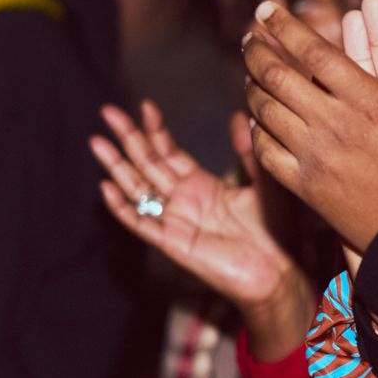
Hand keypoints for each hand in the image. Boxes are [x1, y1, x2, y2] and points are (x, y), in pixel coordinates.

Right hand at [91, 101, 314, 358]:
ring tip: (97, 141)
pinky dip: (123, 207)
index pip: (170, 152)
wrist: (280, 271)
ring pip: (137, 188)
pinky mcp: (173, 243)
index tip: (145, 105)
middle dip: (128, 138)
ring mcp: (175, 221)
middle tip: (107, 110)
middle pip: (147, 164)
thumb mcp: (265, 182)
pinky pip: (141, 224)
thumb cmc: (276, 231)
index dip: (156, 130)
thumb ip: (249, 152)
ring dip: (117, 166)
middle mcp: (183, 201)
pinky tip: (107, 187)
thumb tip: (241, 113)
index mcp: (202, 185)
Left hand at [243, 0, 377, 258]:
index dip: (285, 26)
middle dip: (258, 50)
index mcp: (373, 103)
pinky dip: (256, 130)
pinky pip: (266, 152)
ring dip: (252, 86)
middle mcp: (336, 126)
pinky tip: (258, 119)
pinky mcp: (307, 189)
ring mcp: (317, 159)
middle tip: (251, 37)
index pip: (314, 52)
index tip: (267, 8)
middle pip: (278, 76)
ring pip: (265, 111)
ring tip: (250, 71)